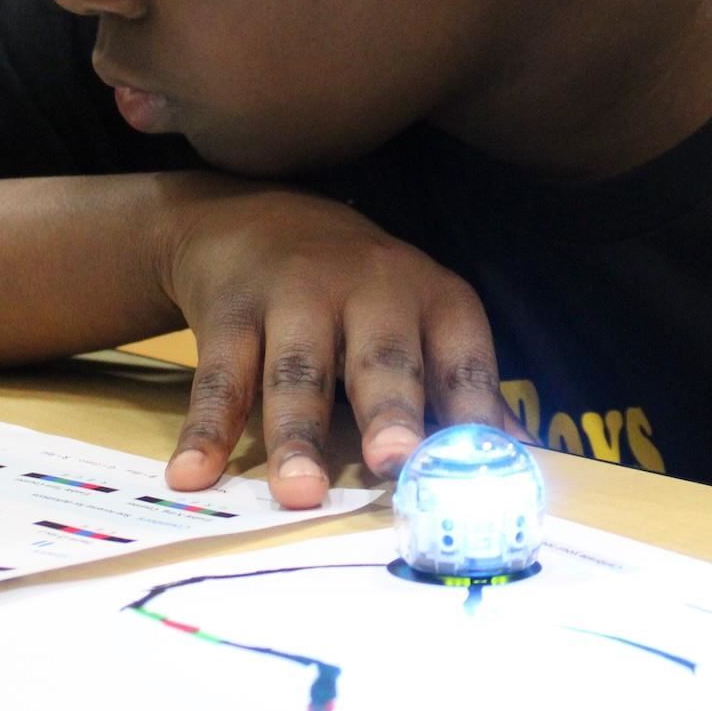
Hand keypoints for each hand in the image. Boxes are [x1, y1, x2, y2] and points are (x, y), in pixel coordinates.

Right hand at [157, 180, 510, 507]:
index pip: (460, 358)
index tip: (479, 466)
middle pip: (381, 356)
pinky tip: (192, 474)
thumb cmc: (360, 291)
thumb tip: (519, 464)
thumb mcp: (420, 320)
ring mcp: (295, 294)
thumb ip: (459, 391)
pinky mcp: (232, 308)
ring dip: (297, 433)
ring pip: (299, 370)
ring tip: (298, 492)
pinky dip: (206, 427)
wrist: (256, 217)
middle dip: (389, 408)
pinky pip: (221, 374)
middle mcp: (370, 288)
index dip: (472, 409)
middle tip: (392, 460)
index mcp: (431, 298)